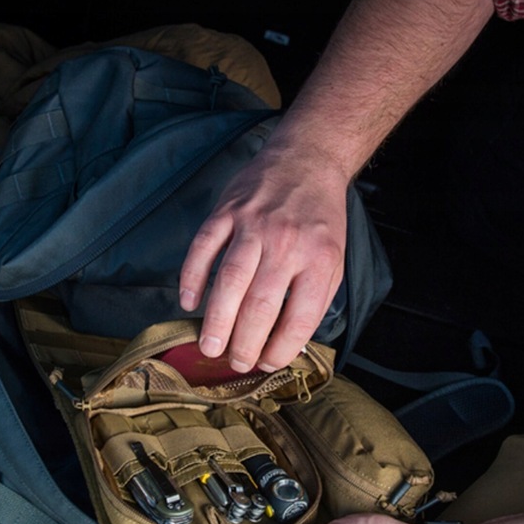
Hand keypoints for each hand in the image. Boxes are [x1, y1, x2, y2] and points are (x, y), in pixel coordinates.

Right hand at [179, 142, 347, 372]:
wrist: (307, 160)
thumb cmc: (319, 219)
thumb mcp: (334, 259)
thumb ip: (314, 298)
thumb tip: (285, 341)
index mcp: (319, 261)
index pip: (299, 318)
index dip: (281, 349)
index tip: (267, 363)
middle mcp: (286, 244)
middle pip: (260, 306)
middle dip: (245, 343)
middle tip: (235, 363)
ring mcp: (253, 225)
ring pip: (230, 281)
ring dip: (217, 321)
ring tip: (210, 348)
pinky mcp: (227, 211)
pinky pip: (203, 248)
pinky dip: (192, 277)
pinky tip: (189, 302)